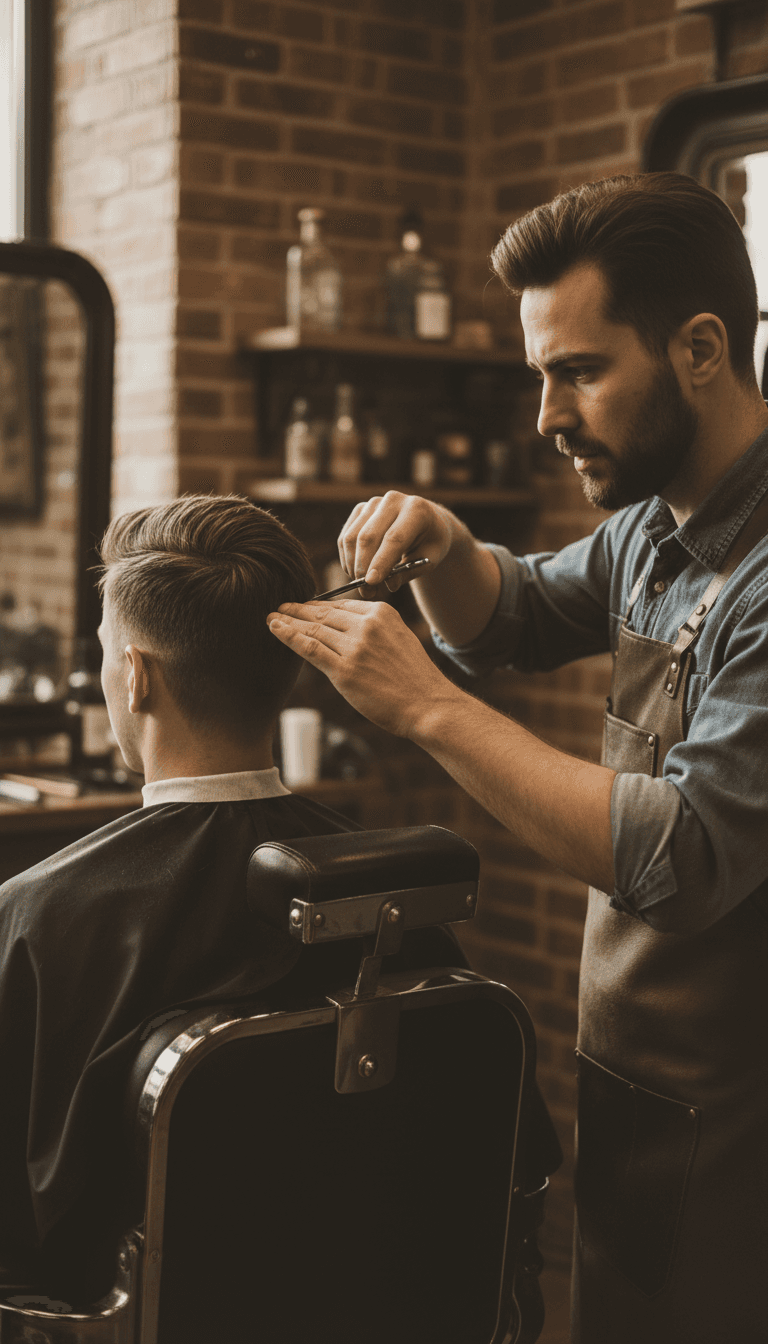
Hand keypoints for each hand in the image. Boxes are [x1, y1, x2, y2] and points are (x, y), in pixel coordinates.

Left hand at [267, 598, 455, 737]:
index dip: (318, 605)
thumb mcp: (400, 640)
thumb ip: (375, 632)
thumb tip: (346, 631)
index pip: (341, 605)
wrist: (428, 705)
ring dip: (288, 620)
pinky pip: (309, 647)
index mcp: (382, 613)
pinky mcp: (344, 670)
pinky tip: (274, 628)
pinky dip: (288, 635)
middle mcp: (367, 625)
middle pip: (323, 614)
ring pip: (312, 628)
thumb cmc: (415, 679)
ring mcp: (355, 647)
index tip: (303, 606)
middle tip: (281, 606)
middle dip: (298, 609)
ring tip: (272, 617)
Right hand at [337, 491, 455, 595]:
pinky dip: (347, 558)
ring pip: (352, 537)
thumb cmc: (431, 542)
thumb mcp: (430, 559)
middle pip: (369, 536)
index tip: (371, 582)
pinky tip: (356, 572)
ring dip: (352, 565)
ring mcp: (374, 503)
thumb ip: (410, 572)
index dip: (381, 561)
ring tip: (363, 585)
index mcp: (417, 509)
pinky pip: (346, 537)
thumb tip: (388, 584)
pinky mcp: (360, 509)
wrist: (428, 521)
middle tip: (367, 592)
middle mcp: (393, 500)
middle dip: (363, 568)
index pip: (394, 538)